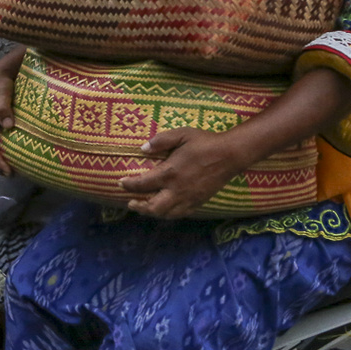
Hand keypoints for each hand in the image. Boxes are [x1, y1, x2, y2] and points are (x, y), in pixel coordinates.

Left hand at [118, 128, 247, 218]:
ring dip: (151, 213)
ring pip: (165, 214)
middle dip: (139, 206)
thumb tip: (143, 148)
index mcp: (170, 173)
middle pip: (152, 207)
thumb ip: (161, 141)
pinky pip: (179, 214)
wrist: (230, 155)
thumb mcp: (181, 134)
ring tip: (144, 208)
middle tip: (131, 202)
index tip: (120, 183)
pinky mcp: (198, 202)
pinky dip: (168, 215)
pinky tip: (164, 209)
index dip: (129, 185)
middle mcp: (177, 190)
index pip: (143, 184)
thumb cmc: (204, 142)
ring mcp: (188, 198)